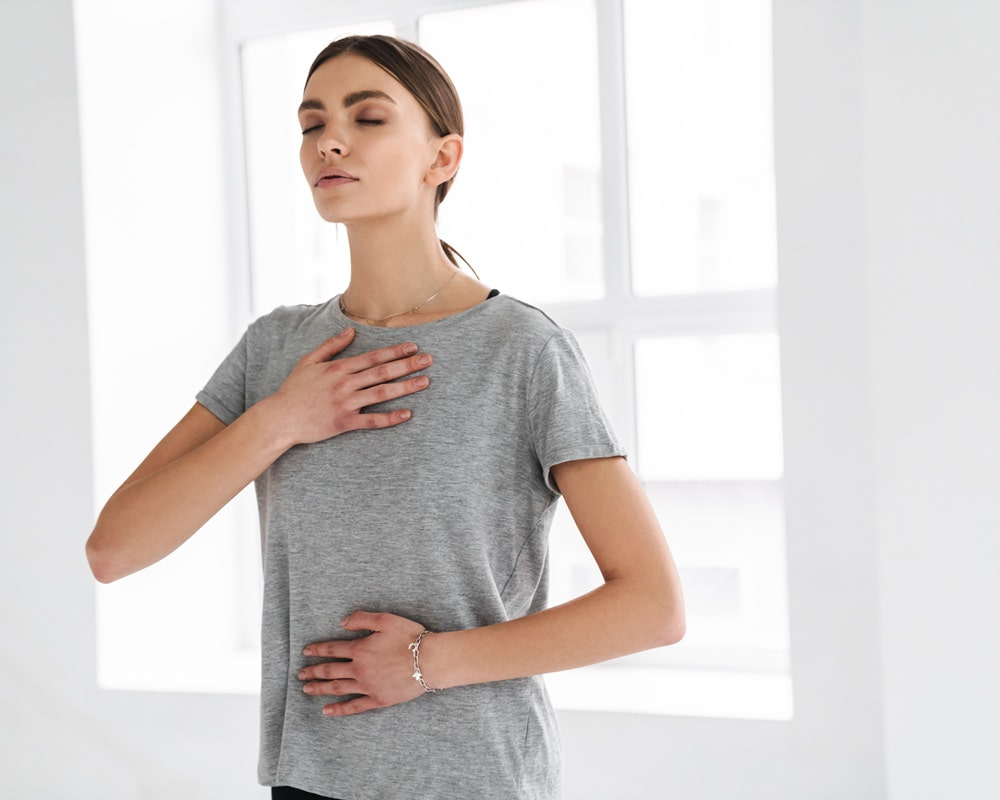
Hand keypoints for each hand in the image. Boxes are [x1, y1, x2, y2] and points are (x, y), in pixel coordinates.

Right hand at [266, 327, 431, 445]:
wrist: (280, 418)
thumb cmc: (294, 389)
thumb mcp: (308, 361)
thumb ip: (331, 346)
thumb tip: (351, 330)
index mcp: (338, 368)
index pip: (372, 357)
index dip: (395, 351)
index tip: (413, 346)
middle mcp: (344, 384)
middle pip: (382, 372)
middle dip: (407, 365)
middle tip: (428, 360)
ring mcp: (345, 404)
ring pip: (381, 394)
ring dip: (405, 387)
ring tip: (425, 381)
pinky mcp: (344, 423)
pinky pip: (372, 421)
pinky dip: (390, 418)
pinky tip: (407, 414)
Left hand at [298, 611, 429, 716]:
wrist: (429, 661)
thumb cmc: (410, 638)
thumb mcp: (386, 620)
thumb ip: (362, 619)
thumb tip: (342, 622)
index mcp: (360, 649)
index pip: (332, 649)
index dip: (317, 650)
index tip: (305, 652)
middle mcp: (359, 669)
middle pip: (330, 670)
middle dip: (313, 671)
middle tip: (300, 673)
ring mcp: (367, 686)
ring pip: (338, 688)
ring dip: (320, 688)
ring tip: (306, 689)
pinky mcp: (378, 699)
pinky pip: (354, 706)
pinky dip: (339, 709)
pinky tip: (327, 711)